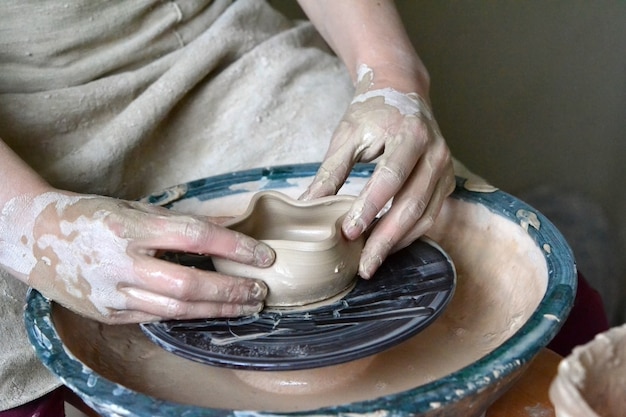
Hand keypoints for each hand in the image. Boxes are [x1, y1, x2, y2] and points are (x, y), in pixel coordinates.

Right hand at [0, 191, 273, 323]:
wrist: (34, 237)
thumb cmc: (92, 216)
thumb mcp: (136, 207)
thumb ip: (182, 220)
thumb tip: (231, 222)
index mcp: (131, 227)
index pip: (194, 236)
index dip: (234, 246)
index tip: (264, 256)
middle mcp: (122, 262)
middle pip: (188, 285)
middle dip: (231, 291)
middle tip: (260, 291)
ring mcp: (113, 292)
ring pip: (175, 309)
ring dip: (217, 309)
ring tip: (246, 305)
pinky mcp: (108, 313)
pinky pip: (157, 317)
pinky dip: (189, 314)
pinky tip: (211, 310)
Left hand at [301, 65, 454, 278]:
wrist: (402, 91)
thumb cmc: (372, 112)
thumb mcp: (347, 135)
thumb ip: (330, 171)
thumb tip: (307, 205)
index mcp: (410, 134)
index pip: (390, 178)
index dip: (369, 208)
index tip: (347, 232)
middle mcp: (435, 152)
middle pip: (411, 204)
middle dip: (385, 239)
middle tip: (363, 265)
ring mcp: (445, 168)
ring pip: (425, 216)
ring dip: (397, 242)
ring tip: (372, 260)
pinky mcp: (446, 181)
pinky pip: (430, 214)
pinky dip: (409, 233)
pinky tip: (387, 244)